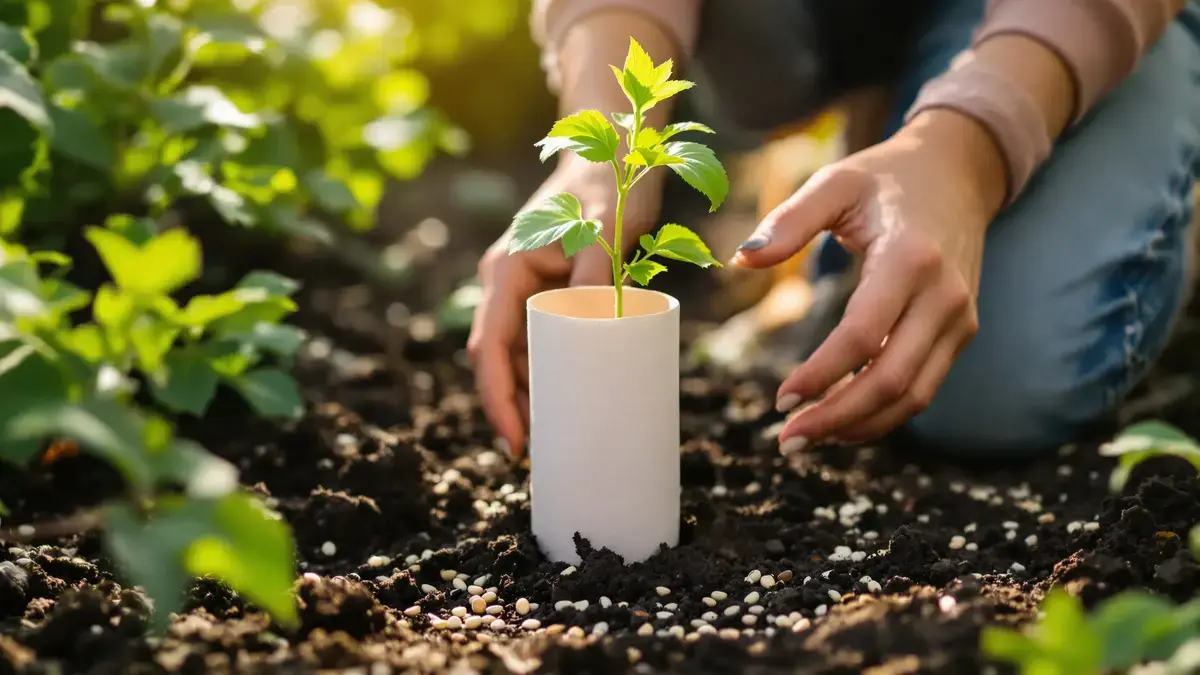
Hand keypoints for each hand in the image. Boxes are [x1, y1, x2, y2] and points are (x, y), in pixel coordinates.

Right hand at [467, 156, 664, 458]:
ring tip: (553, 440)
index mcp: (508, 271)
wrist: (619, 150)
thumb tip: (594, 319)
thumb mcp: (607, 228)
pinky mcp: (552, 290)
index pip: (491, 348)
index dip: (498, 399)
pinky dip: (548, 373)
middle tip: (539, 454)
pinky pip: (541, 340)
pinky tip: (565, 401)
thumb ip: (599, 269)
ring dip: (529, 395)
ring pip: (519, 354)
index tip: (516, 441)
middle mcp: (508, 282)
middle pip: (499, 359)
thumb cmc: (611, 185)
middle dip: (512, 408)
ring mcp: (528, 286)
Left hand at [732, 110, 1005, 450]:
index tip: (779, 400)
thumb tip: (740, 260)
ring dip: (860, 426)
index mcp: (910, 258)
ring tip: (807, 438)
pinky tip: (840, 420)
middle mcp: (944, 295)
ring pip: (914, 396)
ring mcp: (959, 318)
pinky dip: (883, 414)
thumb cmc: (885, 178)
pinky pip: (924, 387)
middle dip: (837, 418)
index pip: (863, 336)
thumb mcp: (834, 182)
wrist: (958, 172)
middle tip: (787, 442)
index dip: (821, 374)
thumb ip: (788, 221)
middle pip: (893, 380)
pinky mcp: (961, 332)